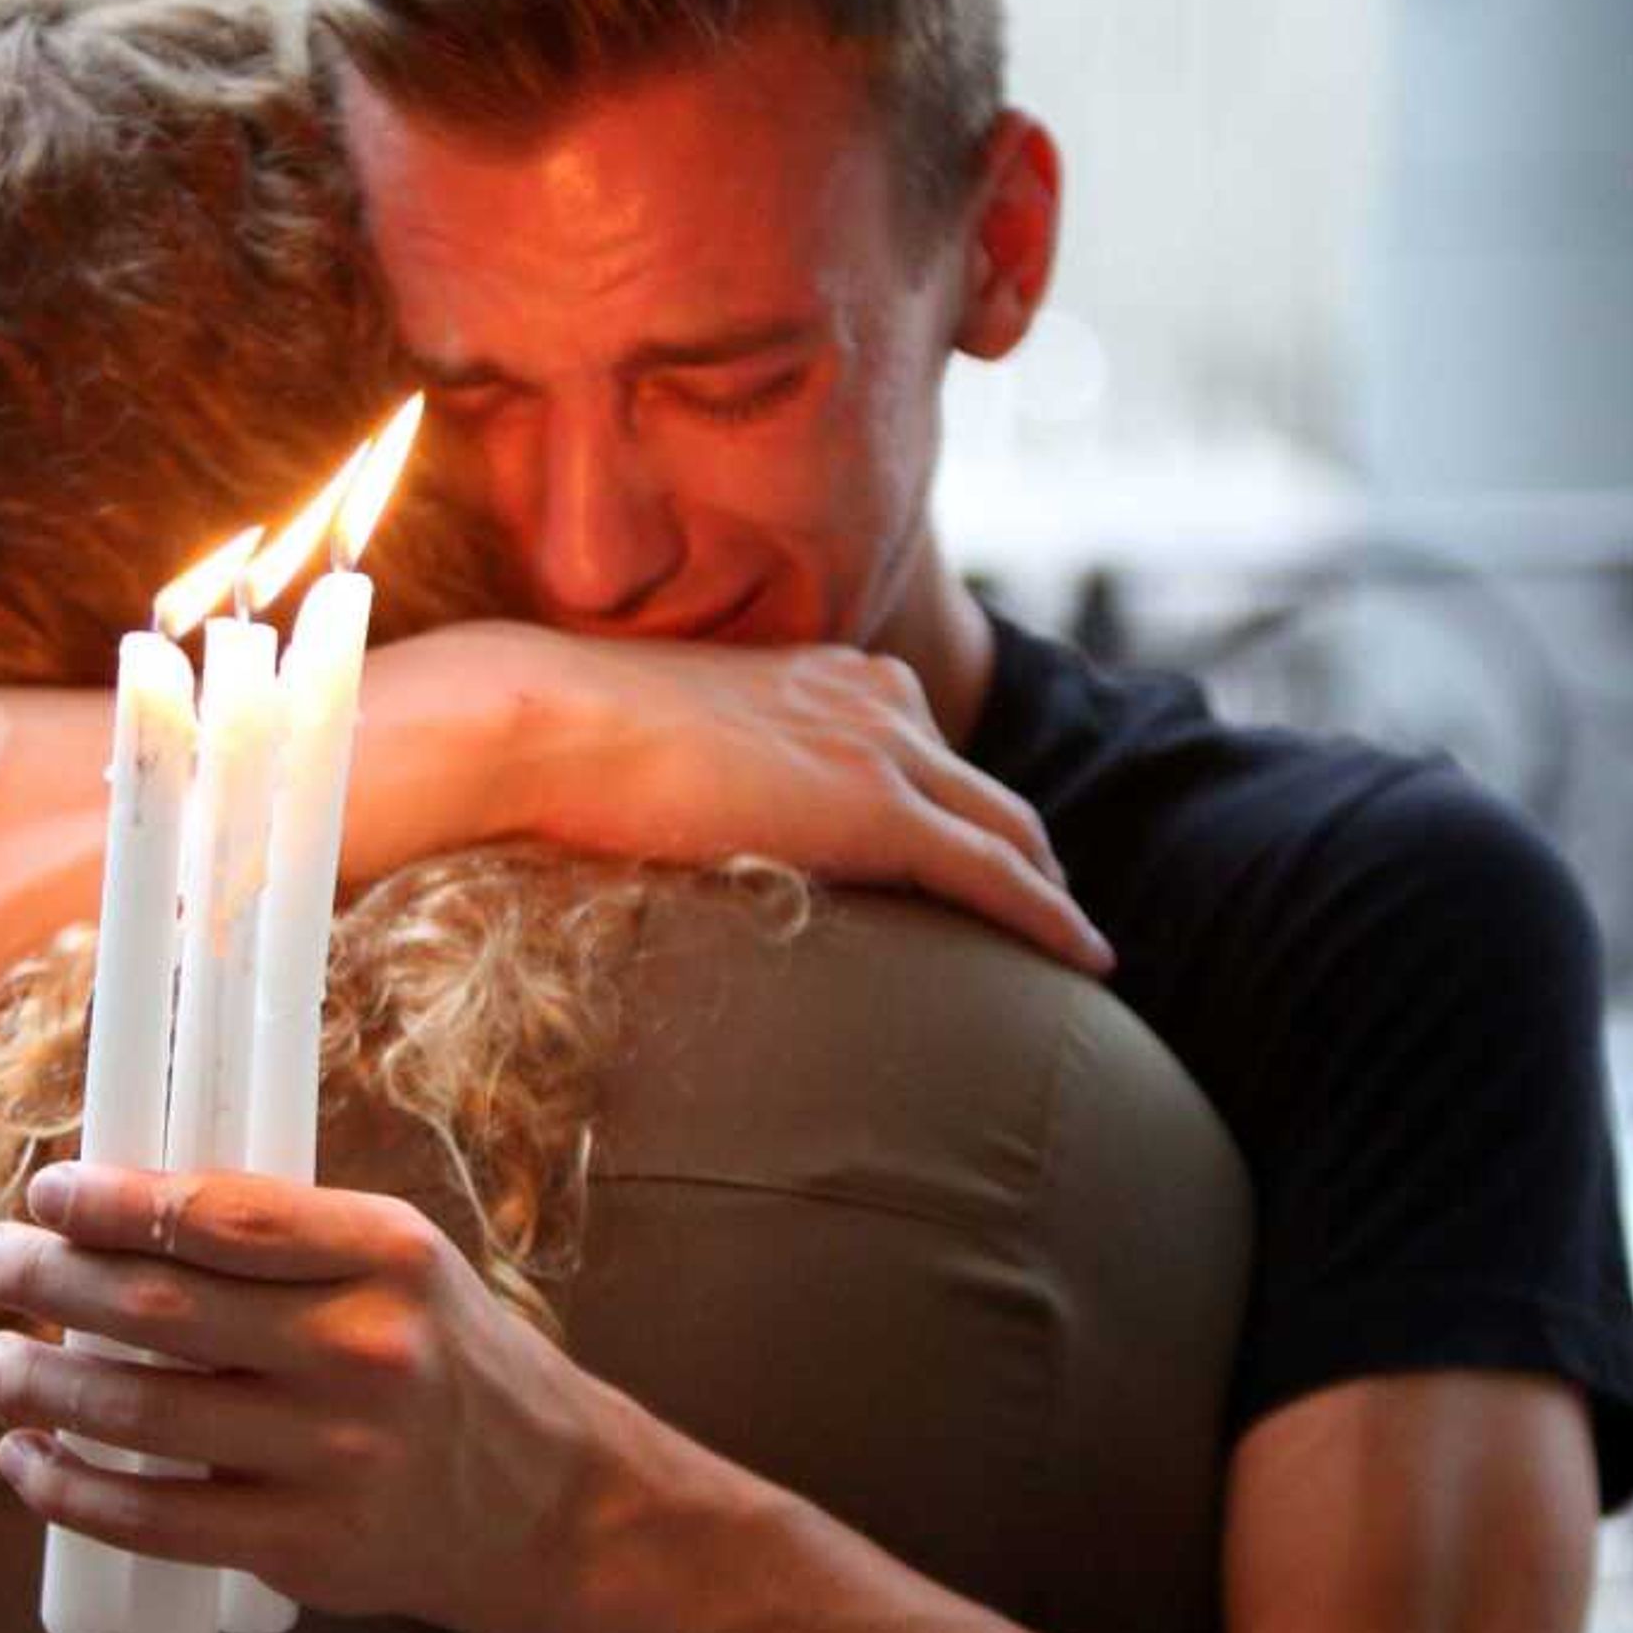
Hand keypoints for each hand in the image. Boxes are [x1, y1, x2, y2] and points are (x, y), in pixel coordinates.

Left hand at [0, 1161, 627, 1632]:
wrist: (541, 1506)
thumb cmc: (440, 1359)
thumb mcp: (399, 1263)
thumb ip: (281, 1237)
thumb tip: (111, 1213)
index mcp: (387, 1255)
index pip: (220, 1215)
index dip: (112, 1202)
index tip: (46, 1193)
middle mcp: (364, 1351)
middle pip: (160, 1307)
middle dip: (48, 1278)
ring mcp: (333, 1457)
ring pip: (140, 1412)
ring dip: (39, 1382)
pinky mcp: (303, 1546)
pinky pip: (153, 1518)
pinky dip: (69, 1488)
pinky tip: (25, 1458)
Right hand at [372, 623, 1110, 974]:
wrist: (545, 723)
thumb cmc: (559, 741)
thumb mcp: (653, 746)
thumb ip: (695, 775)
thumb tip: (667, 825)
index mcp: (817, 674)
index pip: (916, 743)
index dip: (955, 803)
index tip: (975, 851)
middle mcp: (869, 696)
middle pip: (980, 784)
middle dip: (1023, 846)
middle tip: (1051, 906)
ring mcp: (880, 749)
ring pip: (1007, 828)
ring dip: (1049, 886)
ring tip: (1077, 943)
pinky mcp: (878, 811)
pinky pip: (994, 873)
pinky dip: (1050, 917)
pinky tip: (1088, 958)